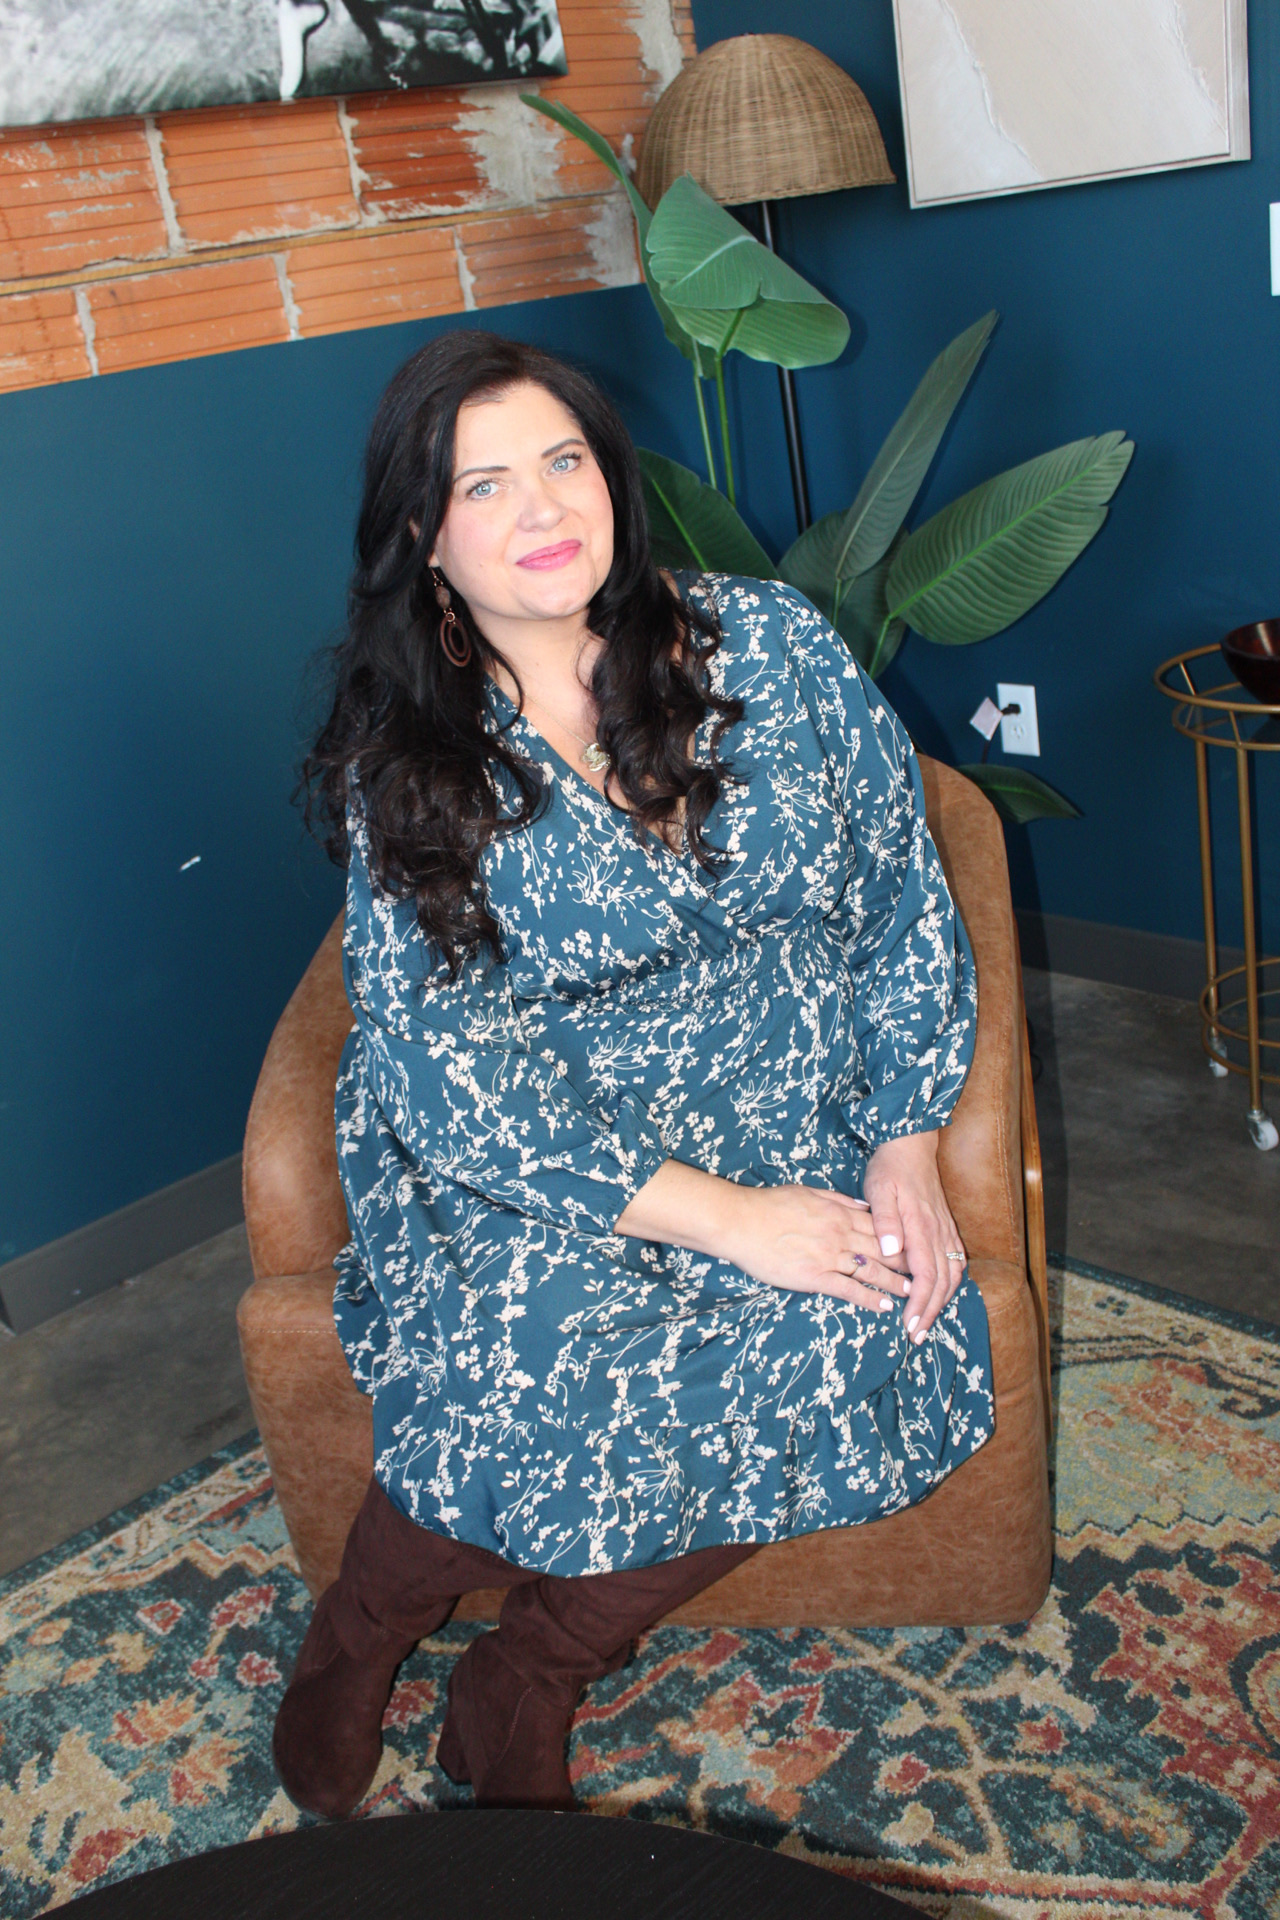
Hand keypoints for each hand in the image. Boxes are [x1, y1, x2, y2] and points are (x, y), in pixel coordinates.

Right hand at [719, 1184, 910, 1312]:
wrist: (741, 1221)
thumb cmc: (769, 1205)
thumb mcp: (808, 1191)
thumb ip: (838, 1199)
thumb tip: (863, 1205)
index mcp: (838, 1212)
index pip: (879, 1226)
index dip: (900, 1238)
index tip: (915, 1246)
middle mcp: (839, 1234)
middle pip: (882, 1249)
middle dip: (905, 1263)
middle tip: (923, 1274)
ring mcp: (828, 1256)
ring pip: (871, 1271)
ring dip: (894, 1283)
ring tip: (911, 1292)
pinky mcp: (814, 1277)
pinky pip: (849, 1290)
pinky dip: (869, 1299)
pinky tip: (884, 1306)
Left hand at [862, 1131, 965, 1343]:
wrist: (911, 1143)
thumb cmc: (890, 1167)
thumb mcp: (879, 1190)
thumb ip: (885, 1221)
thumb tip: (892, 1252)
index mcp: (922, 1228)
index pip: (927, 1277)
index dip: (920, 1306)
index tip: (909, 1326)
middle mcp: (939, 1233)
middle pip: (943, 1283)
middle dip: (931, 1313)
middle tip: (917, 1336)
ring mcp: (946, 1230)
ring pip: (954, 1274)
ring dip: (943, 1301)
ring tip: (927, 1320)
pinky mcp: (946, 1226)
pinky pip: (956, 1260)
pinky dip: (951, 1282)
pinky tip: (940, 1291)